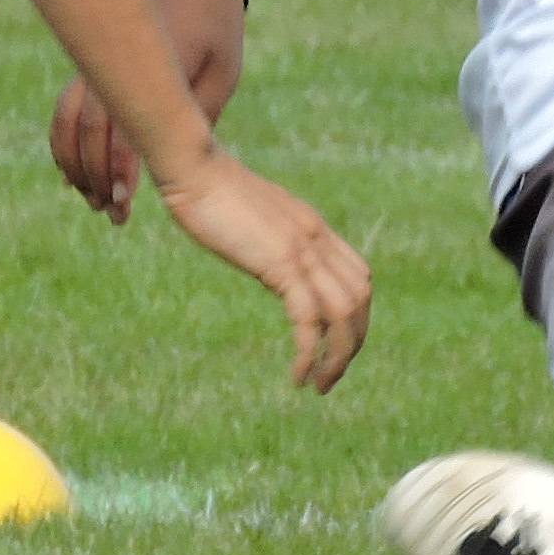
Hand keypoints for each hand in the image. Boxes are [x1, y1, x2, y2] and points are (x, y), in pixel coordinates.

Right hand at [48, 0, 243, 221]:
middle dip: (96, 175)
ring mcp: (98, 65)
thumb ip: (199, 113)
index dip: (120, 166)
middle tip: (111, 213)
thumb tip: (179, 162)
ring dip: (76, 164)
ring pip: (69, 120)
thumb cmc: (215, 29)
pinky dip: (65, 143)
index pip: (126, 124)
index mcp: (152, 65)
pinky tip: (74, 176)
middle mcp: (115, 64)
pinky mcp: (92, 70)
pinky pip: (67, 109)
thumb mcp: (222, 71)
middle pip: (91, 127)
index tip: (124, 199)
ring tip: (94, 201)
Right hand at [154, 147, 370, 391]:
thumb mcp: (250, 217)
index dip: (356, 316)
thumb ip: (267, 237)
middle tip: (329, 378)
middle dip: (352, 344)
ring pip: (344, 313)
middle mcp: (317, 238)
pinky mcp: (280, 263)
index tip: (334, 344)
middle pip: (360, 299)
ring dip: (337, 358)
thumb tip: (263, 254)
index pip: (359, 278)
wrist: (193, 168)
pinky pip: (309, 319)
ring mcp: (302, 250)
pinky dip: (310, 353)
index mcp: (313, 227)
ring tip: (318, 386)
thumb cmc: (207, 189)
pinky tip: (296, 376)